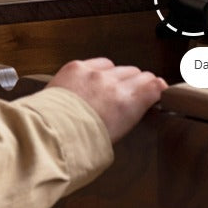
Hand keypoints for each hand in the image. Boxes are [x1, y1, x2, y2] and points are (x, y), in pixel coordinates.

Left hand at [47, 58, 166, 142]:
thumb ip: (130, 115)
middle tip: (131, 94)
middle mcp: (114, 84)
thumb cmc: (81, 144)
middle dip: (137, 83)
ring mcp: (94, 74)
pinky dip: (97, 71)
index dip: (158, 88)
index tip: (158, 91)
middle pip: (138, 74)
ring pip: (117, 67)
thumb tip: (137, 107)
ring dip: (117, 76)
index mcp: (127, 104)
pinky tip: (90, 82)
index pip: (154, 85)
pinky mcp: (77, 67)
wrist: (49, 135)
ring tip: (107, 90)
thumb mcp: (116, 137)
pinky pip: (97, 63)